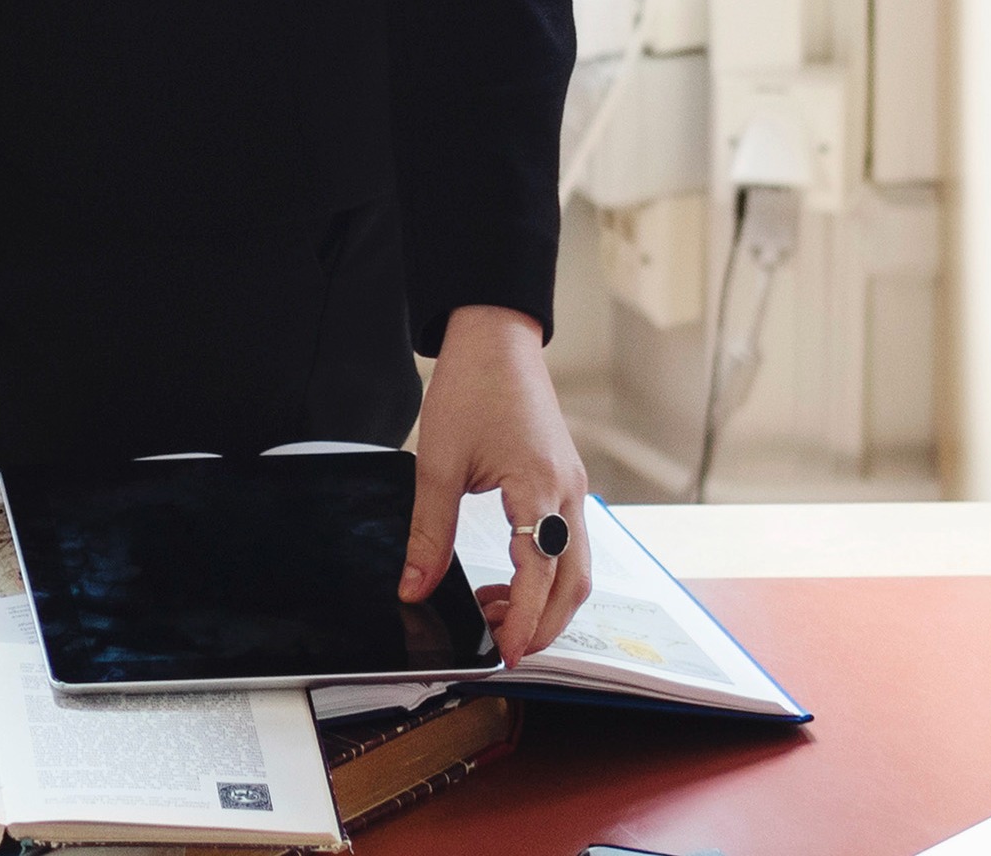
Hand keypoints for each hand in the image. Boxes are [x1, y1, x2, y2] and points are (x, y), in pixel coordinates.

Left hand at [407, 303, 591, 660]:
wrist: (496, 337)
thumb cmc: (472, 387)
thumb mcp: (437, 465)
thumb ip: (428, 534)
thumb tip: (413, 588)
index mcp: (540, 489)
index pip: (540, 576)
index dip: (523, 621)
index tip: (502, 653)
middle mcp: (568, 494)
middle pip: (575, 584)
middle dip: (545, 625)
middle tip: (502, 648)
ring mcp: (572, 488)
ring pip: (577, 568)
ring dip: (545, 602)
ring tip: (492, 613)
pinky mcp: (565, 482)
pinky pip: (567, 544)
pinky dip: (544, 574)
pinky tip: (504, 579)